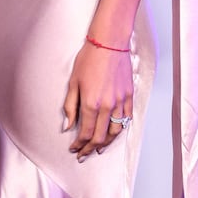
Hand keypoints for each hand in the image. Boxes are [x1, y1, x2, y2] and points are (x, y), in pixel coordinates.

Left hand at [63, 39, 132, 160]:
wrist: (108, 43)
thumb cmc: (88, 59)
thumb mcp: (73, 82)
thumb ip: (70, 107)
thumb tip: (68, 127)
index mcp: (91, 103)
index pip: (86, 133)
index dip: (79, 144)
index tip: (74, 149)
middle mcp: (107, 106)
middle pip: (100, 137)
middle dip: (90, 148)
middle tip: (84, 154)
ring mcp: (120, 102)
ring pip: (115, 132)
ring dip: (107, 143)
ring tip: (98, 148)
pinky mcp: (129, 96)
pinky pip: (127, 119)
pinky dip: (120, 130)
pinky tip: (114, 133)